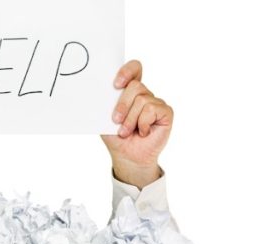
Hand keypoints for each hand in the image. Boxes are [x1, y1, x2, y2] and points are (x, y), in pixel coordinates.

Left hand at [101, 60, 173, 188]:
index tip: (116, 85)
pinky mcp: (166, 112)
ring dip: (130, 119)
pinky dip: (143, 123)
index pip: (135, 68)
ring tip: (127, 132)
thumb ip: (105, 102)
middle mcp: (145, 94)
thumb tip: (97, 91)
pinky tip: (143, 132)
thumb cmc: (116, 137)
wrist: (127, 156)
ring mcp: (157, 102)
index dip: (127, 71)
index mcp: (130, 91)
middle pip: (136, 86)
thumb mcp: (105, 118)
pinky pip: (152, 109)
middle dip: (123, 105)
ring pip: (142, 100)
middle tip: (116, 121)